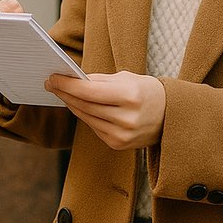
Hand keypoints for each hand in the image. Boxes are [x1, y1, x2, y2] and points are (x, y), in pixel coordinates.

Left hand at [46, 71, 165, 150]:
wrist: (172, 116)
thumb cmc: (147, 92)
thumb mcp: (127, 78)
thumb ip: (99, 80)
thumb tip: (72, 80)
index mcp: (130, 96)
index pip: (89, 91)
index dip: (67, 84)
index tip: (52, 77)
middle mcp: (126, 118)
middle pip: (84, 105)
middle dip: (65, 93)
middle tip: (51, 83)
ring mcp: (122, 135)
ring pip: (86, 117)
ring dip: (71, 104)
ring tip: (61, 92)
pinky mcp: (118, 144)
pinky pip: (93, 127)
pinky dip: (84, 115)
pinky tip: (77, 105)